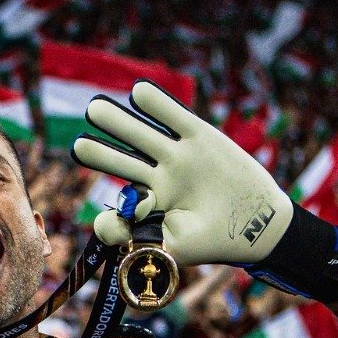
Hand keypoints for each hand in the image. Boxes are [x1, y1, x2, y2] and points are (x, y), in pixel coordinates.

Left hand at [71, 80, 292, 266]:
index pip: (121, 199)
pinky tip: (138, 92)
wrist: (260, 228)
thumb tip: (100, 218)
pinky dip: (158, 105)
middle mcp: (159, 175)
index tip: (112, 222)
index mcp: (149, 202)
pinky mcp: (201, 138)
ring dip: (119, 123)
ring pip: (143, 136)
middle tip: (78, 144)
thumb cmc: (212, 241)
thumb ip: (132, 235)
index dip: (115, 212)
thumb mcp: (168, 245)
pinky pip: (175, 118)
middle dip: (102, 150)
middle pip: (124, 158)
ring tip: (94, 110)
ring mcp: (179, 156)